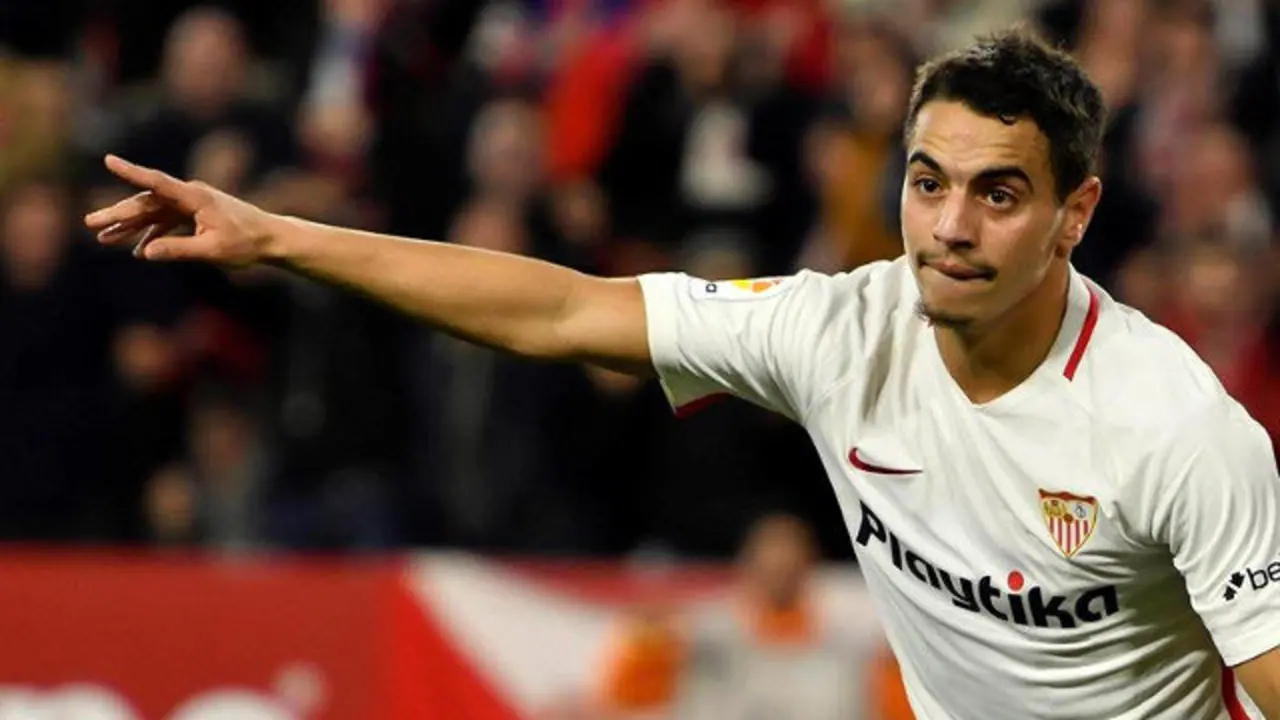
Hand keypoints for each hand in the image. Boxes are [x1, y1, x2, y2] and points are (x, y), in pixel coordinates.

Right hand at [84, 155, 280, 266]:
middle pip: (147, 201)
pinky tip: (138, 250)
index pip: (157, 182)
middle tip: (90, 223)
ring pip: (154, 212)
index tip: (109, 160)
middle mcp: (191, 195)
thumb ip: (179, 250)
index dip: (132, 172)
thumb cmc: (246, 243)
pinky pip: (167, 221)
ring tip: (103, 238)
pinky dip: (152, 234)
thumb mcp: (212, 251)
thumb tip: (146, 252)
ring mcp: (192, 204)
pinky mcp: (196, 214)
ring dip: (130, 225)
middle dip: (118, 213)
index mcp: (195, 198)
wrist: (272, 239)